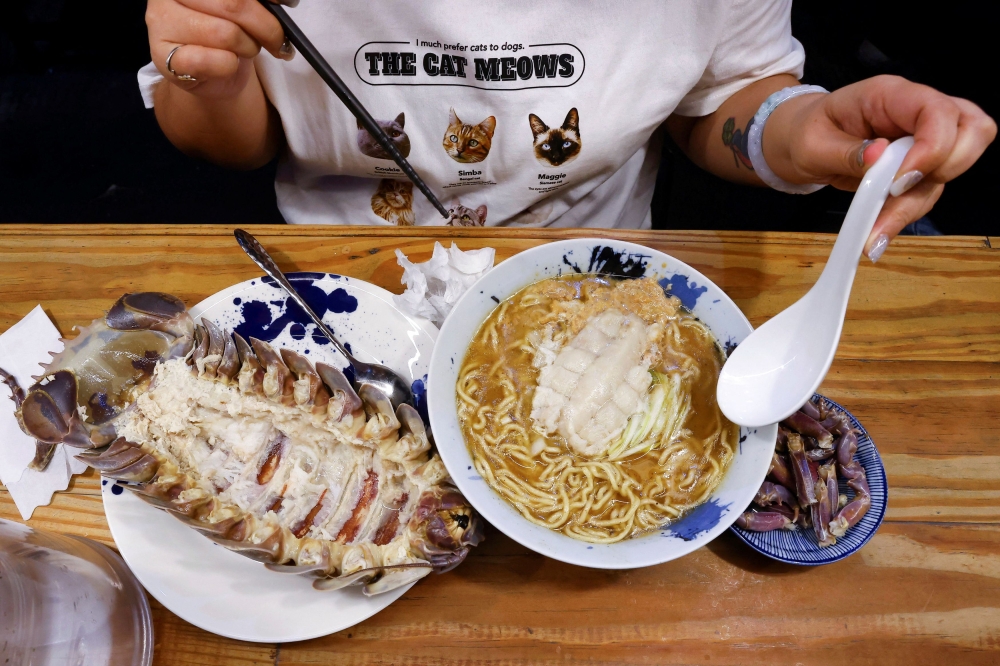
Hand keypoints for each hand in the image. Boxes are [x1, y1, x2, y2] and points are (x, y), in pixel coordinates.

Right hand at [146, 0, 289, 98]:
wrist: (207, 70)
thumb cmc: (224, 30)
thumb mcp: (240, 6)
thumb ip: (255, 1)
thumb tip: (285, 1)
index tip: (289, 4)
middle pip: (235, 5)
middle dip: (267, 27)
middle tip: (279, 41)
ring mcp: (161, 23)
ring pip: (227, 34)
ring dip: (248, 48)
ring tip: (247, 50)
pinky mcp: (164, 57)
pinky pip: (217, 61)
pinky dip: (231, 66)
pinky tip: (228, 64)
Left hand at [765, 75, 995, 258]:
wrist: (798, 142)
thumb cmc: (805, 133)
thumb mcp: (811, 143)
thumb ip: (844, 151)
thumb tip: (878, 157)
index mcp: (891, 96)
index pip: (938, 110)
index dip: (933, 146)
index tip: (898, 181)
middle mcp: (915, 114)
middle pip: (972, 130)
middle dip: (948, 168)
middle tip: (899, 194)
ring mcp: (922, 141)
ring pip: (949, 172)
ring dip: (914, 206)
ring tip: (874, 234)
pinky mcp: (917, 168)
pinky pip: (927, 192)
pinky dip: (905, 215)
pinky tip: (878, 234)